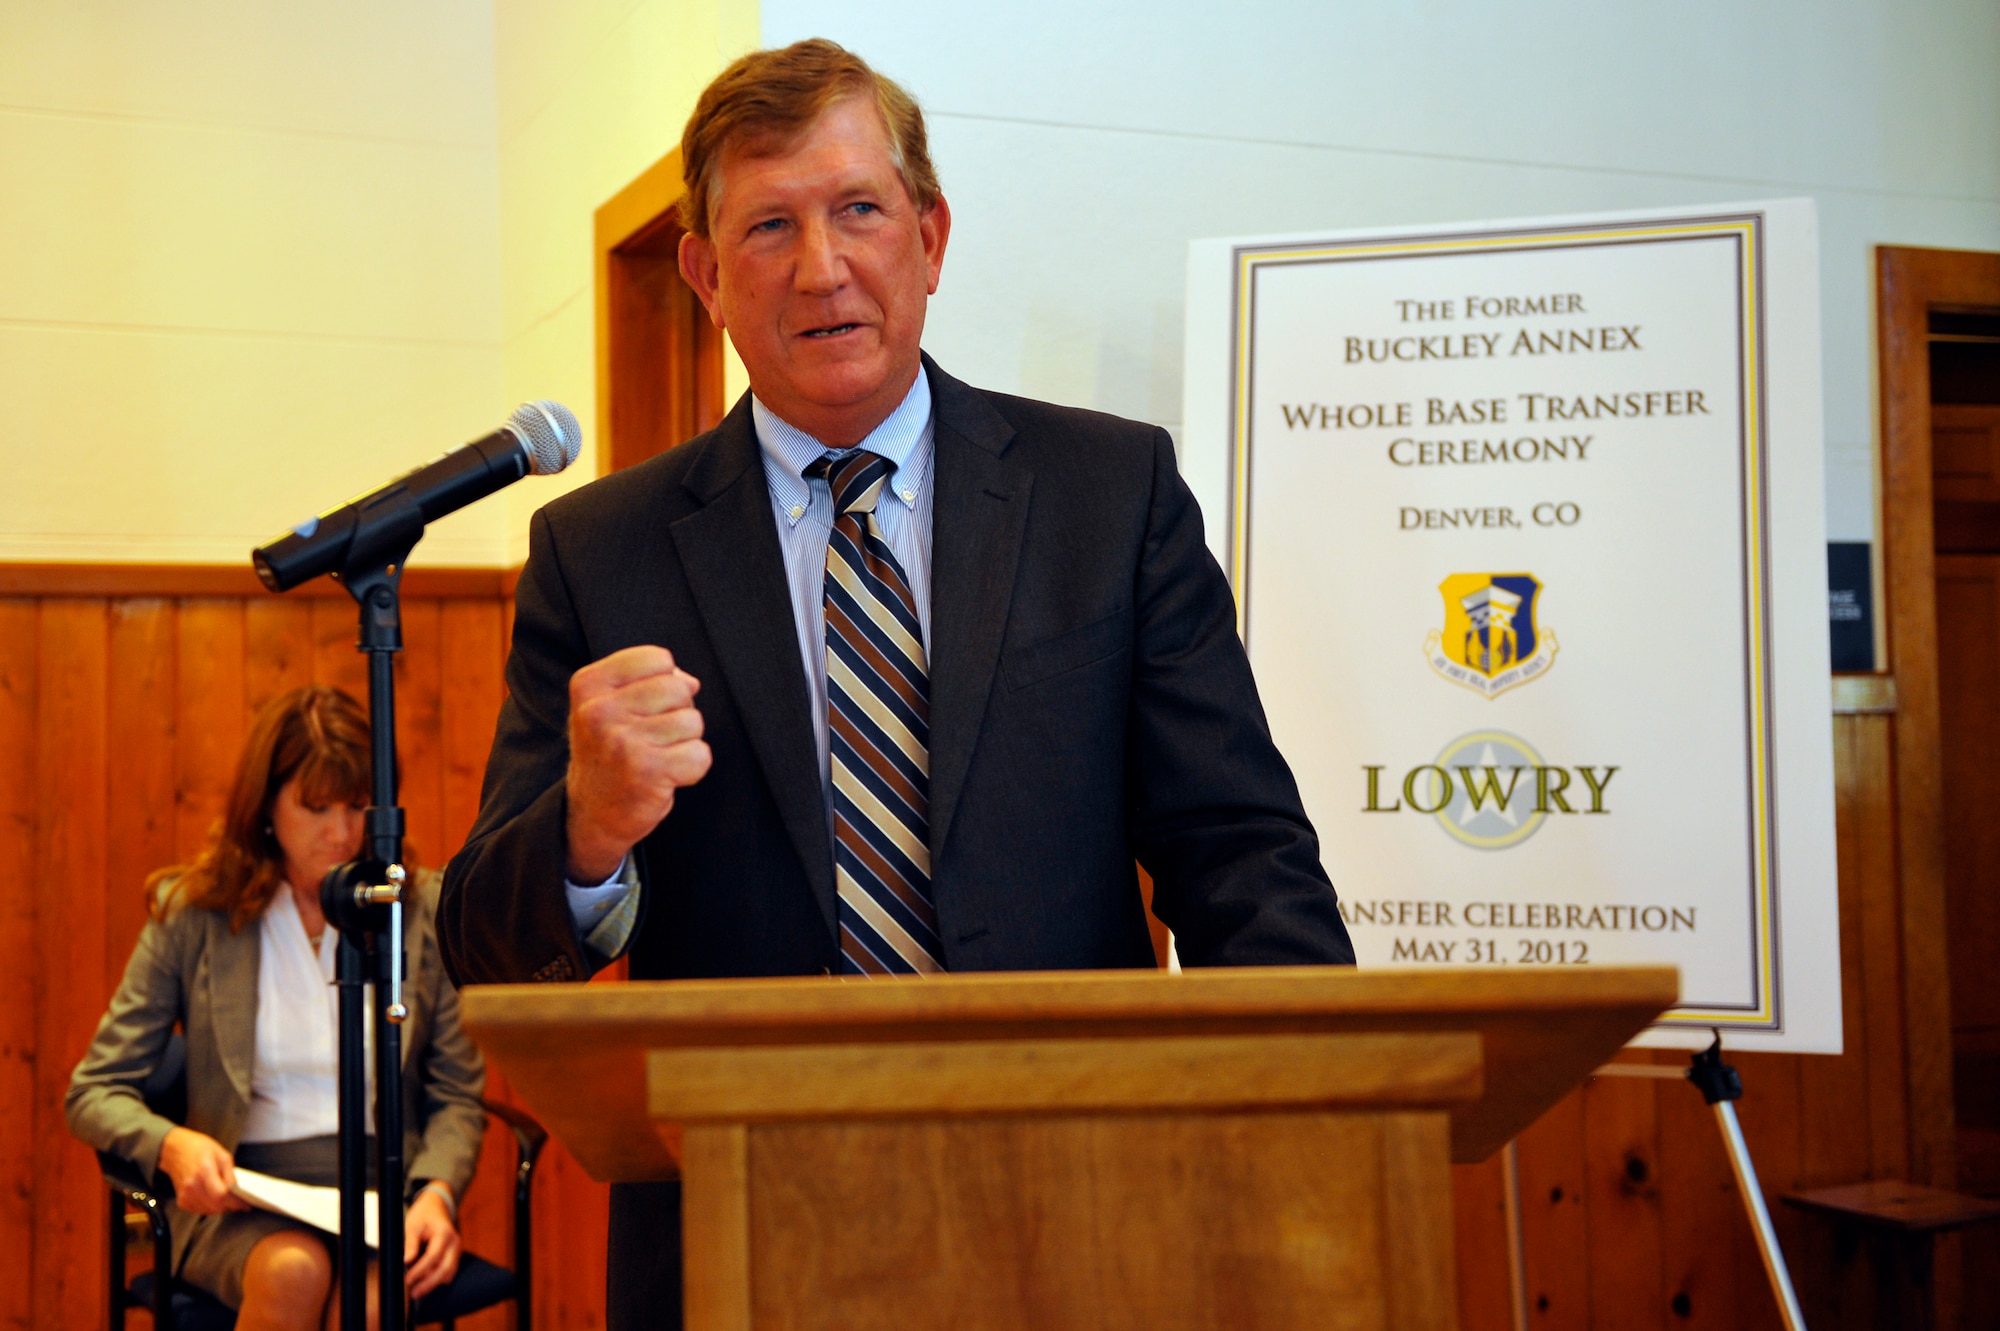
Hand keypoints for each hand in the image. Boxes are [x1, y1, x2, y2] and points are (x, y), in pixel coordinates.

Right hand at [157, 1127, 250, 1214]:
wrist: (175, 1150)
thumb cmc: (198, 1149)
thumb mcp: (222, 1155)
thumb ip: (230, 1175)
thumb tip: (238, 1191)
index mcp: (203, 1171)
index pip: (222, 1195)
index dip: (236, 1202)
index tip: (246, 1204)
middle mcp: (192, 1186)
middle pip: (216, 1206)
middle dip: (231, 1205)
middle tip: (240, 1201)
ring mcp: (185, 1195)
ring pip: (210, 1211)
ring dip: (221, 1207)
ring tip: (228, 1198)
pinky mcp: (182, 1201)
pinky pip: (201, 1210)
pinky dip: (211, 1207)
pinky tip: (215, 1198)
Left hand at [403, 1186, 460, 1298]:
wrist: (436, 1207)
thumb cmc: (423, 1216)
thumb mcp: (412, 1225)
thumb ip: (410, 1243)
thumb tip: (407, 1261)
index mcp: (444, 1233)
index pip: (434, 1256)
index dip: (420, 1270)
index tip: (408, 1279)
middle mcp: (455, 1242)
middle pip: (446, 1269)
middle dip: (429, 1283)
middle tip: (413, 1293)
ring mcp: (457, 1250)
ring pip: (449, 1273)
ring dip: (434, 1283)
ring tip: (417, 1289)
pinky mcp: (455, 1256)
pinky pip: (449, 1272)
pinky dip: (438, 1279)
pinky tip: (425, 1283)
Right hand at [566, 646, 710, 881]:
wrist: (592, 813)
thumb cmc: (609, 751)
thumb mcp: (610, 705)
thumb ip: (648, 680)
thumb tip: (690, 682)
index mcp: (588, 685)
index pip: (658, 659)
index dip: (663, 682)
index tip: (642, 708)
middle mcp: (599, 710)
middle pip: (679, 689)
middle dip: (677, 713)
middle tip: (652, 737)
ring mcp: (622, 741)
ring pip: (693, 721)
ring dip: (684, 742)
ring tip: (657, 756)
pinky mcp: (647, 771)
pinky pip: (700, 754)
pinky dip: (692, 768)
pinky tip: (666, 776)